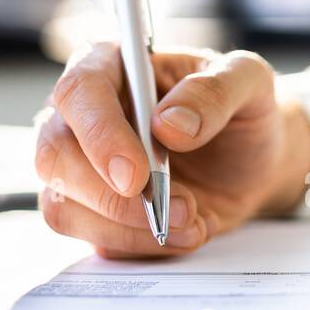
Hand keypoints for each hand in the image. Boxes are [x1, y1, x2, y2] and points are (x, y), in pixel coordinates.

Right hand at [35, 42, 309, 257]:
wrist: (254, 163)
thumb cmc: (243, 110)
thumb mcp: (249, 83)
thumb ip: (215, 92)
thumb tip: (169, 124)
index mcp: (111, 66)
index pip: (78, 92)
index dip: (100, 136)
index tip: (136, 175)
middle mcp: (83, 114)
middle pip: (55, 155)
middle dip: (113, 196)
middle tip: (182, 208)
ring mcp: (80, 166)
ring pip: (63, 205)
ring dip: (128, 227)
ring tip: (193, 222)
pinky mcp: (92, 211)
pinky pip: (92, 237)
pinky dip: (139, 244)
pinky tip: (184, 233)